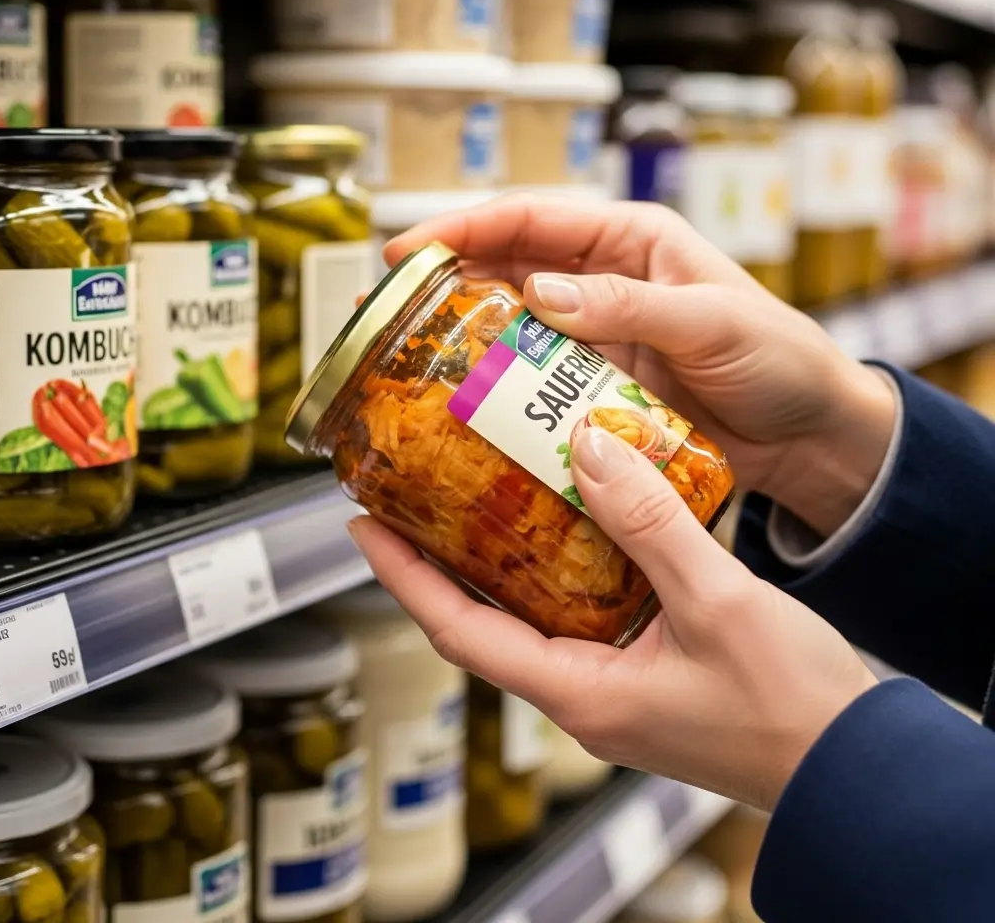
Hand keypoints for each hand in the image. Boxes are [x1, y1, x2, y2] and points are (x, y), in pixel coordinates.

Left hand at [350, 427, 878, 810]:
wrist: (854, 767)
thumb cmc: (792, 712)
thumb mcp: (717, 604)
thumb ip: (650, 524)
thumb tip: (591, 447)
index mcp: (579, 694)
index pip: (457, 629)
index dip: (402, 576)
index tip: (362, 525)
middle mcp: (585, 693)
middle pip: (485, 618)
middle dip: (443, 559)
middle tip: (417, 496)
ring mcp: (615, 683)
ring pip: (538, 610)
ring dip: (508, 555)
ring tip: (486, 491)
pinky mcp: (648, 669)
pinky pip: (588, 608)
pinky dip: (573, 560)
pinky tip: (584, 516)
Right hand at [385, 194, 895, 536]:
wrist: (809, 434)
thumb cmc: (780, 359)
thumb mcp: (713, 320)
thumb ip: (630, 305)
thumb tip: (543, 297)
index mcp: (631, 241)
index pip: (533, 219)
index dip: (464, 228)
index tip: (406, 249)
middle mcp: (604, 283)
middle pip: (508, 269)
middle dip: (446, 282)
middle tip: (386, 310)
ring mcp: (598, 338)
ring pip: (514, 327)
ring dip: (465, 338)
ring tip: (409, 358)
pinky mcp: (598, 387)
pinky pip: (538, 381)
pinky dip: (503, 388)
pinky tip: (469, 405)